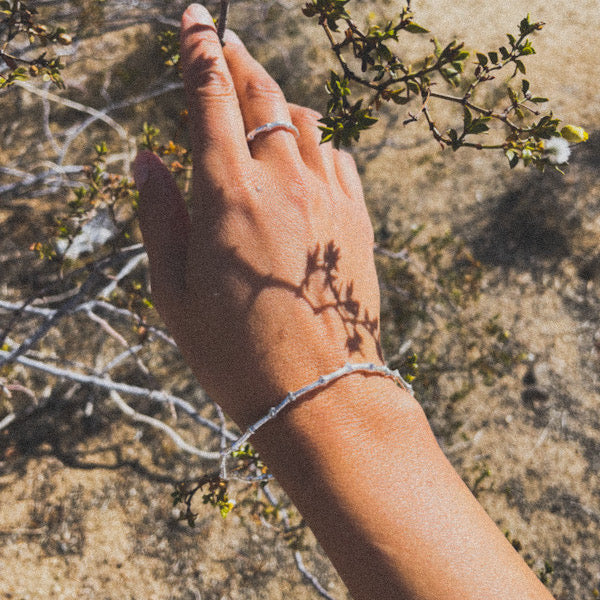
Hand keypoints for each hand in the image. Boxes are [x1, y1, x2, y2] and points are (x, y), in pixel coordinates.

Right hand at [134, 3, 381, 426]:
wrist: (320, 393)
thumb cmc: (236, 353)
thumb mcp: (175, 293)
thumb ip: (159, 217)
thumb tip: (146, 158)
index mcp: (228, 196)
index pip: (211, 98)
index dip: (199, 51)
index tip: (194, 19)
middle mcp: (283, 183)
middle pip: (263, 96)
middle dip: (240, 62)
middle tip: (227, 46)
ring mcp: (330, 197)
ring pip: (305, 121)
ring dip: (279, 105)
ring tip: (262, 109)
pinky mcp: (359, 219)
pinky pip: (338, 157)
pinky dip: (316, 144)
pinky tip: (304, 159)